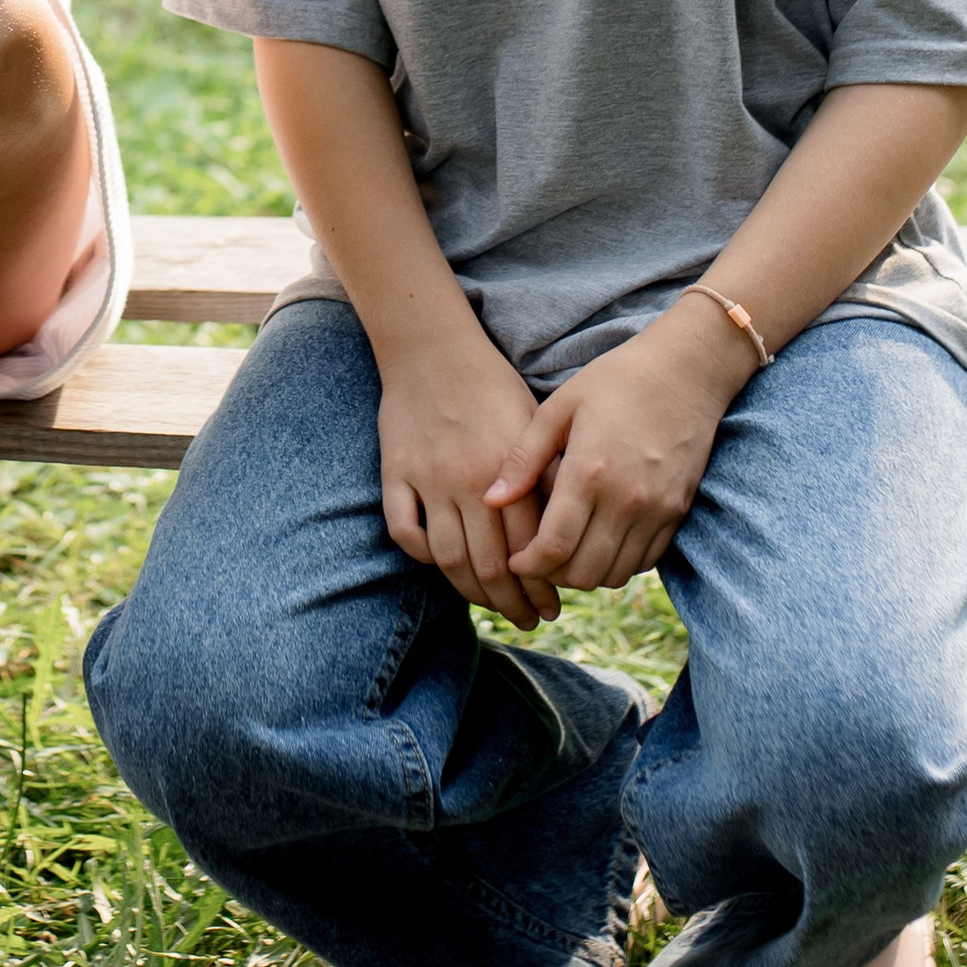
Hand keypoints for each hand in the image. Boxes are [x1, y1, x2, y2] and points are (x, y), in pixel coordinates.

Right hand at [377, 338, 564, 630]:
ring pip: (447, 558)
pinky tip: (440, 564)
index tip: (552, 605)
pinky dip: (420, 554)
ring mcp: (428, 479)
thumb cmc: (493, 385)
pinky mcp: (395, 472)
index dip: (540, 587)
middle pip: (489, 566)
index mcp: (509, 472)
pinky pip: (404, 530)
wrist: (434, 347)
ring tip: (490, 606)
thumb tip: (571, 529)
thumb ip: (548, 476)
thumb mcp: (535, 423)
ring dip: (471, 593)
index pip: (528, 550)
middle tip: (527, 619)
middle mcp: (468, 482)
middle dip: (512, 603)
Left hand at [488, 300, 744, 592]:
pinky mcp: (677, 513)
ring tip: (566, 550)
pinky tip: (600, 540)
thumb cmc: (615, 381)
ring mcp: (657, 511)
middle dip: (551, 574)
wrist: (686, 372)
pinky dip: (617, 563)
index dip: (527, 566)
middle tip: (535, 558)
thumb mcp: (560, 407)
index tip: (513, 560)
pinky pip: (644, 563)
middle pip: (583, 572)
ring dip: (585, 573)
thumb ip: (524, 459)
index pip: (554, 548)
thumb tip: (490, 500)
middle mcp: (626, 500)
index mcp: (589, 472)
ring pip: (614, 575)